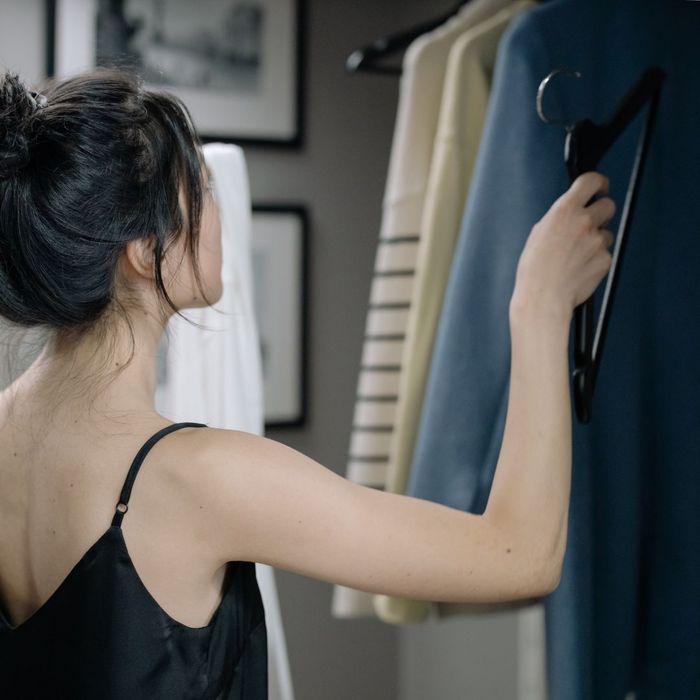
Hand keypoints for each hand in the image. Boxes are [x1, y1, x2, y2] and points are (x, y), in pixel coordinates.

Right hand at [511, 171, 615, 321]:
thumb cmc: (534, 269)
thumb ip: (558, 219)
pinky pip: (605, 254)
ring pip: (606, 233)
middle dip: (601, 211)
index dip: (598, 182)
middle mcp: (584, 221)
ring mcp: (597, 241)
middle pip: (608, 205)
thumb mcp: (538, 234)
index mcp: (564, 210)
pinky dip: (595, 260)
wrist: (544, 297)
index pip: (591, 181)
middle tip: (591, 222)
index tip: (600, 187)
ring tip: (576, 256)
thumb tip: (570, 215)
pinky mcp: (605, 260)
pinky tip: (579, 269)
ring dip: (596, 240)